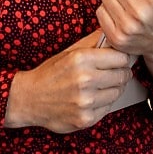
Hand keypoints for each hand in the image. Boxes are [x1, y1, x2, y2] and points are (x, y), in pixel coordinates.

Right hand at [4, 32, 132, 132]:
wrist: (29, 99)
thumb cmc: (50, 73)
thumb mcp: (69, 52)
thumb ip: (93, 41)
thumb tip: (114, 34)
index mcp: (81, 59)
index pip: (121, 57)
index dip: (122, 58)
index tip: (119, 59)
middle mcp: (84, 80)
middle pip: (123, 75)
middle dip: (120, 73)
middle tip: (112, 72)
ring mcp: (86, 101)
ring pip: (118, 92)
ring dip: (113, 88)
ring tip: (100, 85)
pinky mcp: (86, 119)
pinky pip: (108, 107)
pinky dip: (104, 102)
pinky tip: (92, 98)